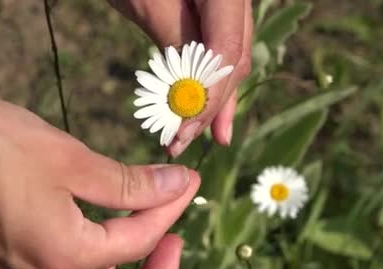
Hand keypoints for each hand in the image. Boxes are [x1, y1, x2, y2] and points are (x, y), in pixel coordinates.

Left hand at [108, 0, 253, 155]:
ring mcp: (229, 4)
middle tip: (188, 140)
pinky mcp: (214, 9)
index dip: (209, 98)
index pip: (227, 53)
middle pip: (234, 58)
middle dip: (212, 105)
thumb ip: (177, 44)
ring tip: (202, 134)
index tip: (186, 131)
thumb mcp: (147, 2)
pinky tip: (203, 104)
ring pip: (230, 55)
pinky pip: (217, 45)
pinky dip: (207, 75)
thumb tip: (192, 98)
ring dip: (213, 97)